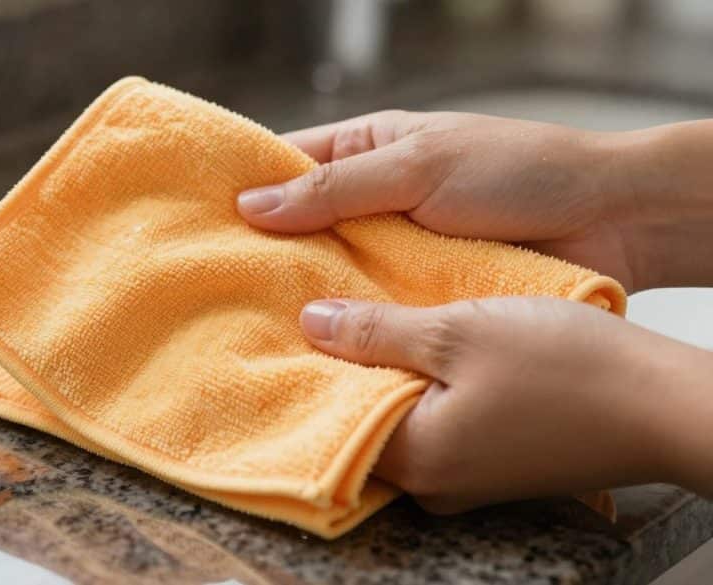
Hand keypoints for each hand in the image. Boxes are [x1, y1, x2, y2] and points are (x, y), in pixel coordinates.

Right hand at [237, 112, 712, 291]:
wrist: (609, 218)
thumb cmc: (517, 170)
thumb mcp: (417, 166)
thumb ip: (335, 189)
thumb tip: (252, 206)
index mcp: (367, 151)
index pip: (288, 166)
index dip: (244, 189)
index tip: (197, 221)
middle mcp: (375, 203)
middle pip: (303, 229)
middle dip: (265, 255)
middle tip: (212, 289)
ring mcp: (397, 252)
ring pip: (334, 276)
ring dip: (304, 298)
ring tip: (248, 329)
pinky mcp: (422, 296)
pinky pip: (373, 311)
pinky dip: (348, 327)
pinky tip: (313, 351)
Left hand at [298, 296, 712, 512]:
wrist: (665, 404)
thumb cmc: (571, 369)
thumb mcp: (459, 331)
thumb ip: (376, 331)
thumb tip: (311, 324)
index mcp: (416, 458)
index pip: (329, 417)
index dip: (309, 365)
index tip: (292, 321)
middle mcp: (434, 481)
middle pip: (363, 418)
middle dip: (346, 366)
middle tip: (325, 309)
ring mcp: (466, 476)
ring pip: (402, 416)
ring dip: (388, 370)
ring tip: (369, 315)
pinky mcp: (494, 461)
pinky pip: (438, 421)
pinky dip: (425, 383)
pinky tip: (424, 341)